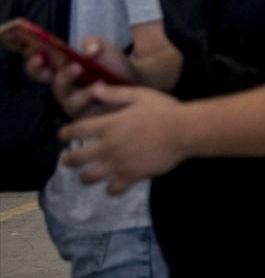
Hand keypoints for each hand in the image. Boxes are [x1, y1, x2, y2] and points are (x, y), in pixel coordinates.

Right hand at [24, 37, 134, 117]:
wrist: (137, 86)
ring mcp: (72, 101)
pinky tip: (100, 85)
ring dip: (67, 78)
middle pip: (42, 78)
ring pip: (61, 93)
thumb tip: (88, 49)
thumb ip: (94, 43)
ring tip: (79, 67)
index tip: (33, 49)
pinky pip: (80, 108)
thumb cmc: (115, 69)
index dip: (31, 57)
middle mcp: (63, 85)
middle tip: (44, 57)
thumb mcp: (105, 50)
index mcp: (63, 67)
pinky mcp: (84, 115)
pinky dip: (88, 94)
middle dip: (39, 68)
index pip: (39, 63)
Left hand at [58, 85, 190, 193]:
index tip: (65, 135)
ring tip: (87, 174)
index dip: (65, 133)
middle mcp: (109, 146)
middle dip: (68, 159)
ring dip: (85, 177)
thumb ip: (114, 93)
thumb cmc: (164, 110)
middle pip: (75, 159)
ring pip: (89, 178)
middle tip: (70, 158)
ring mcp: (120, 163)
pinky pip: (114, 189)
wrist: (186, 130)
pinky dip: (111, 188)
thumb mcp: (139, 95)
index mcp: (108, 126)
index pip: (75, 131)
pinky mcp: (133, 176)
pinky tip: (113, 183)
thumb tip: (93, 88)